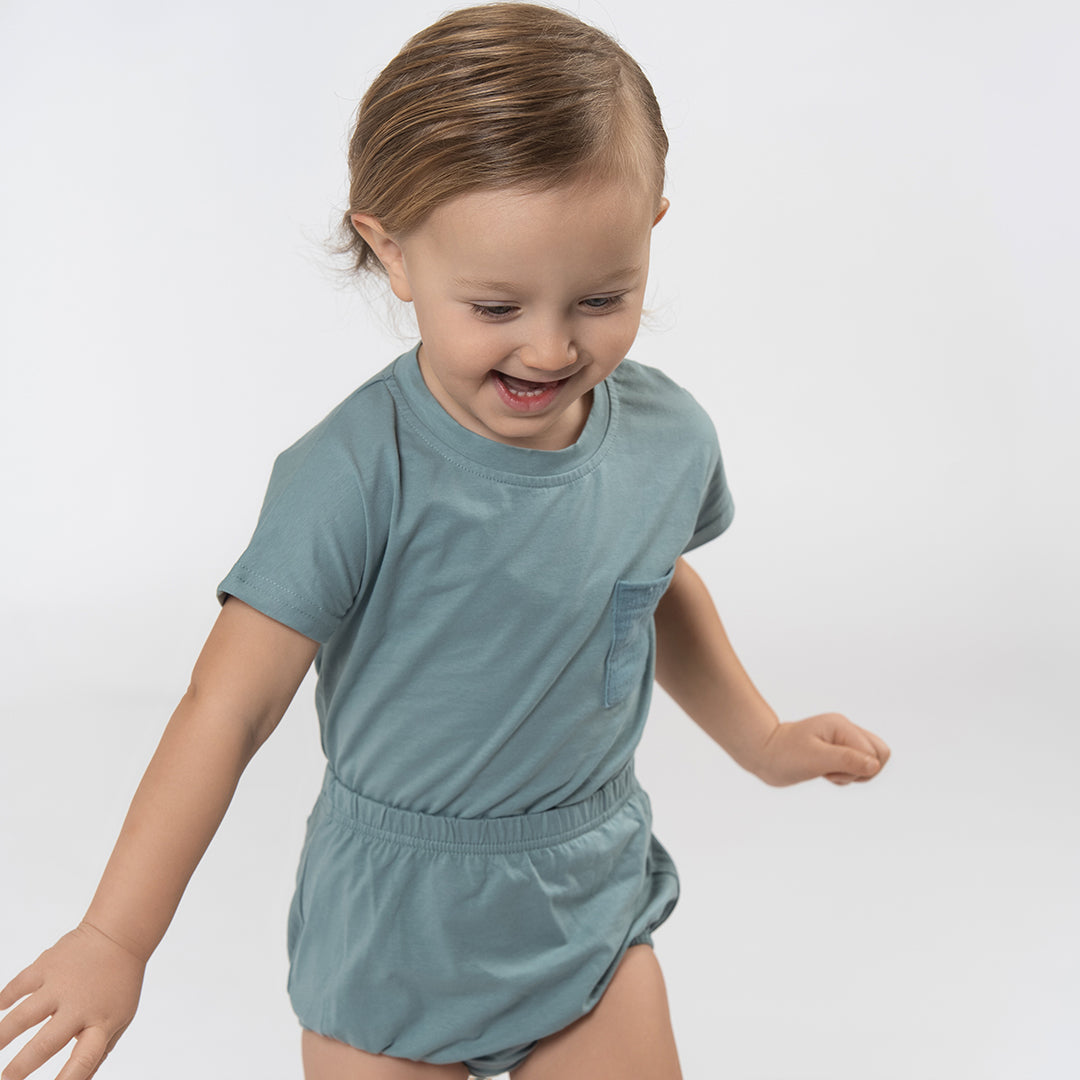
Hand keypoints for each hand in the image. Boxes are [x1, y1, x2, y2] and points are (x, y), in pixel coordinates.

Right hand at [0, 922, 143, 1079]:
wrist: (120, 934)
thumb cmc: (118, 984)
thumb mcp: (119, 1020)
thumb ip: (96, 1053)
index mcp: (101, 1023)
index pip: (83, 1060)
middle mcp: (80, 1005)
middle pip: (45, 1044)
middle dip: (19, 1068)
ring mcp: (61, 984)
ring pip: (23, 1016)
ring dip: (1, 1036)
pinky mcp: (47, 965)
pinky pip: (18, 986)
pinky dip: (4, 999)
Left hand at [752, 712, 890, 786]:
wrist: (763, 755)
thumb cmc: (784, 755)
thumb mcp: (814, 759)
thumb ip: (846, 760)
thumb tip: (874, 765)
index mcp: (841, 725)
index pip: (874, 752)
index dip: (858, 768)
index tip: (831, 769)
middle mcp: (845, 730)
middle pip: (880, 754)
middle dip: (860, 771)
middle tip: (830, 771)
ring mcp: (842, 740)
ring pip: (870, 763)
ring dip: (851, 775)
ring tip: (825, 771)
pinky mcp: (838, 751)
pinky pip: (857, 769)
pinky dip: (844, 776)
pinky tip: (823, 773)